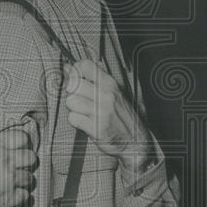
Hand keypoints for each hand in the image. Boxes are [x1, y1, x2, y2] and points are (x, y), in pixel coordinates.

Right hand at [0, 110, 37, 206]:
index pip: (21, 137)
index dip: (21, 141)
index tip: (17, 146)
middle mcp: (5, 161)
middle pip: (31, 157)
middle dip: (26, 161)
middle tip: (19, 165)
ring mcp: (9, 181)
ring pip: (30, 178)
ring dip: (24, 180)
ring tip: (15, 182)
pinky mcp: (9, 199)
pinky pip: (26, 196)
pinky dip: (21, 196)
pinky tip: (14, 196)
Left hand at [64, 58, 151, 173]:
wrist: (136, 141)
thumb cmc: (122, 116)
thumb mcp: (115, 93)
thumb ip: (96, 80)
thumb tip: (71, 67)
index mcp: (110, 84)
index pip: (85, 66)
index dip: (74, 71)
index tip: (73, 78)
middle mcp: (106, 96)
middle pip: (73, 84)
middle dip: (70, 92)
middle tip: (77, 98)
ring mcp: (101, 112)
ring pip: (70, 101)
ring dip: (73, 108)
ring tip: (83, 112)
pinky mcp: (96, 128)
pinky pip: (73, 118)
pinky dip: (76, 121)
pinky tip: (85, 122)